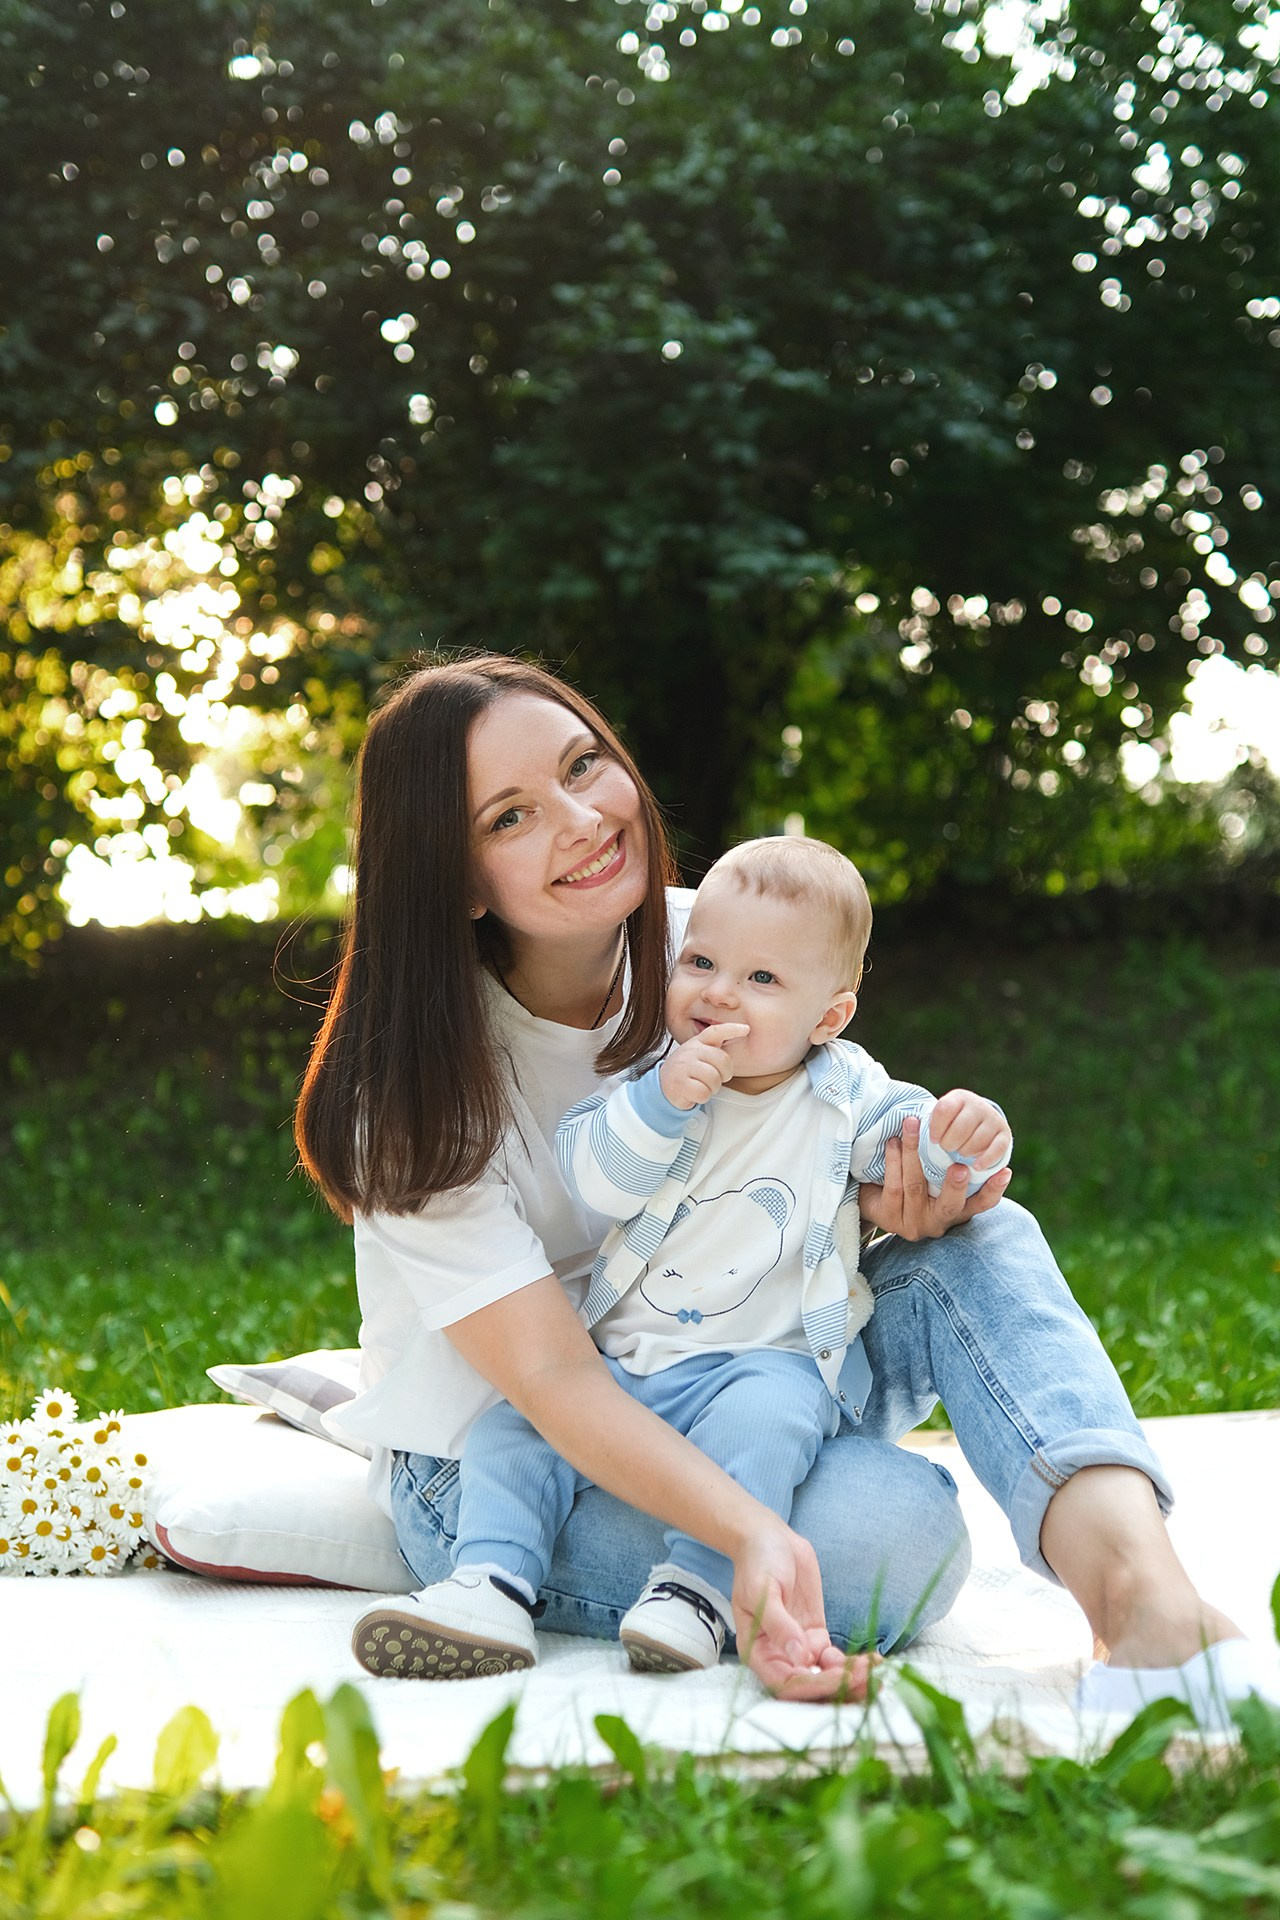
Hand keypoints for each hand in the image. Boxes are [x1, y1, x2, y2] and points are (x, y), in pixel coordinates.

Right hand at [659, 1023, 749, 1109]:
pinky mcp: (680, 1083)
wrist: (664, 1085)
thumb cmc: (687, 1070)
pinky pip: (703, 1093)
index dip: (732, 1029)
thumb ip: (714, 1048)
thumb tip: (738, 1037)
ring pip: (714, 1079)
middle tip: (713, 1078)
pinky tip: (694, 1092)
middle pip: (723, 1061)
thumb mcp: (699, 1054)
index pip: (716, 1031)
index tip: (746, 1029)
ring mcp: (684, 1066)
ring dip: (712, 1088)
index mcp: (697, 1042)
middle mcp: (690, 1051)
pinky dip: (702, 1097)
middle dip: (723, 1074)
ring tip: (701, 1084)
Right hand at [730, 1519, 876, 1702]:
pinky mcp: (816, 1636)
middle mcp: (779, 1657)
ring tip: (876, 1674)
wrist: (771, 1540)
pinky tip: (872, 1659)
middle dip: (839, 1688)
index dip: (814, 1686)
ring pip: (826, 1676)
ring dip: (851, 1680)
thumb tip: (799, 1656)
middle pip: (810, 1686)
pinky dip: (853, 1664)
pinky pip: (836, 1660)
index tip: (841, 1678)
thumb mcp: (762, 1591)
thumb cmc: (758, 1563)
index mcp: (759, 1652)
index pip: (786, 1683)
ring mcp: (800, 1648)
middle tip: (868, 1681)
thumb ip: (780, 1626)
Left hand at [859, 1114, 1009, 1241]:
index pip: (981, 1205)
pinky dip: (894, 1161)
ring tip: (912, 1125)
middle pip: (950, 1205)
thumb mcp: (937, 1178)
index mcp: (956, 1212)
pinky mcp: (889, 1218)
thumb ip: (954, 1164)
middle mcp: (938, 1222)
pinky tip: (894, 1142)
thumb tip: (972, 1132)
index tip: (1005, 1172)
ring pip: (916, 1187)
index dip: (993, 1190)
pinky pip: (894, 1186)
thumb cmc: (916, 1182)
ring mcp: (913, 1223)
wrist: (875, 1201)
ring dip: (913, 1153)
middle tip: (960, 1167)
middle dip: (955, 1186)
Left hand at [928, 1088, 1011, 1171]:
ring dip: (966, 1151)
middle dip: (951, 1142)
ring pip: (978, 1139)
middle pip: (961, 1126)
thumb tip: (903, 1130)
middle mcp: (978, 1105)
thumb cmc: (950, 1126)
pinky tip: (977, 1166)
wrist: (979, 1125)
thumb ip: (926, 1125)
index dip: (937, 1127)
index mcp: (958, 1098)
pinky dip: (987, 1158)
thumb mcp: (940, 1120)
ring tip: (959, 1156)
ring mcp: (993, 1119)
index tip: (933, 1140)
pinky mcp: (1005, 1135)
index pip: (944, 1109)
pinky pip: (998, 1148)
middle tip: (947, 1149)